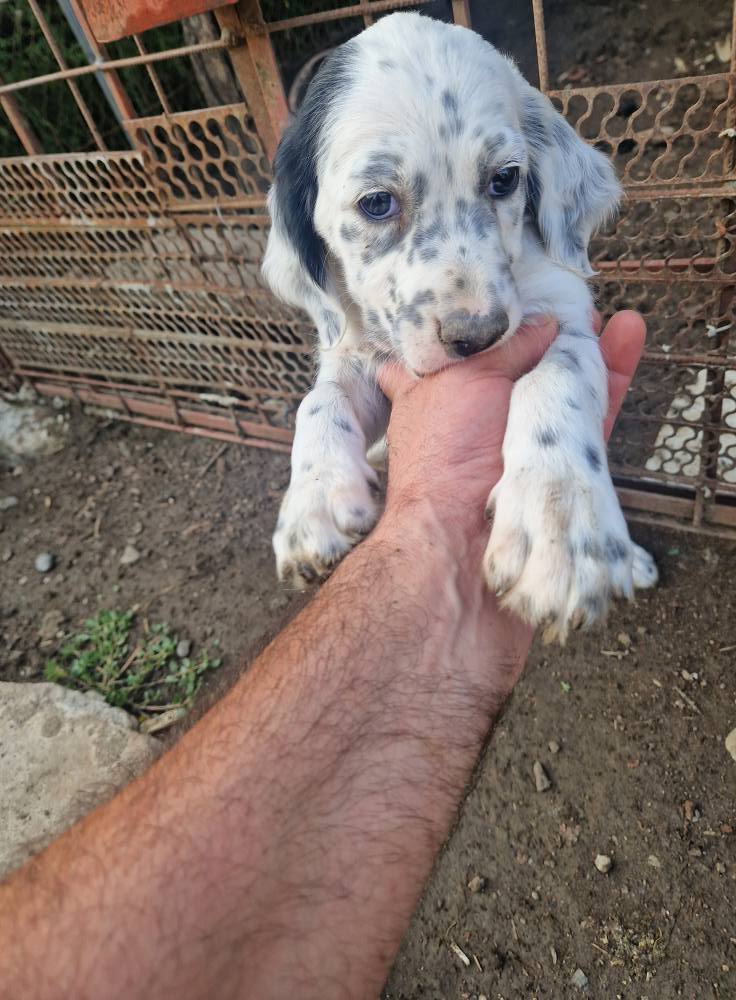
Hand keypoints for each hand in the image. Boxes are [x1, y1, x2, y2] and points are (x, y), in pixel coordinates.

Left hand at [378, 311, 645, 547]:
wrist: (461, 537)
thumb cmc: (442, 452)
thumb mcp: (464, 377)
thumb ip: (507, 347)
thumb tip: (545, 324)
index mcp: (441, 397)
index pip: (464, 356)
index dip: (495, 330)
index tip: (525, 302)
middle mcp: (483, 421)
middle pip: (524, 371)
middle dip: (553, 338)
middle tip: (581, 305)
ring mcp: (523, 446)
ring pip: (563, 392)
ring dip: (589, 351)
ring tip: (611, 316)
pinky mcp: (562, 468)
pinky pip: (592, 417)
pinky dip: (611, 378)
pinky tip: (628, 335)